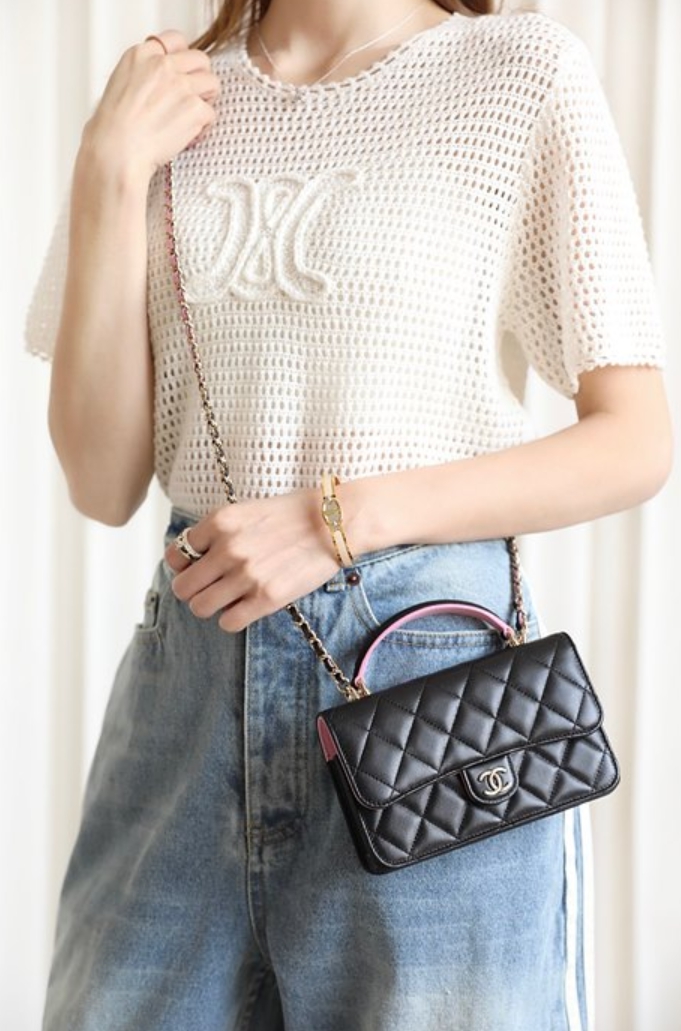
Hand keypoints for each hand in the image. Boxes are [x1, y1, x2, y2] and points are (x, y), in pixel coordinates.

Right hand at [82, 30, 219, 182]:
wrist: (116, 151)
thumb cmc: (112, 128)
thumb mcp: (120, 84)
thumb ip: (144, 74)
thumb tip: (160, 81)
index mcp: (141, 55)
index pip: (175, 39)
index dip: (183, 57)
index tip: (183, 70)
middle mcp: (163, 65)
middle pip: (200, 59)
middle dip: (200, 77)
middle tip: (194, 96)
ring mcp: (181, 85)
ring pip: (212, 83)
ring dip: (206, 100)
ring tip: (192, 117)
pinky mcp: (194, 108)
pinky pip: (211, 113)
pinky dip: (203, 127)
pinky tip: (188, 136)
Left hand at [164, 491, 340, 631]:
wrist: (333, 522)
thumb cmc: (292, 514)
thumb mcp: (246, 510)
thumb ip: (217, 532)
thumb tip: (191, 559)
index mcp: (220, 522)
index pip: (176, 555)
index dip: (183, 566)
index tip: (196, 568)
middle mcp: (228, 549)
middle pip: (183, 587)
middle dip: (193, 590)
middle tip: (210, 587)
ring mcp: (246, 575)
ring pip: (201, 607)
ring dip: (212, 605)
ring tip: (229, 597)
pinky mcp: (266, 598)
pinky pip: (228, 622)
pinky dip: (232, 618)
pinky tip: (245, 606)